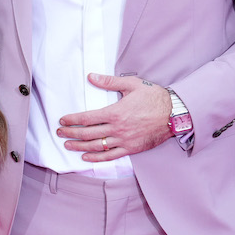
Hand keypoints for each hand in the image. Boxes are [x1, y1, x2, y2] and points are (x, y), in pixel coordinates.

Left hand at [56, 73, 172, 161]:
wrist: (174, 114)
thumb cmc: (154, 97)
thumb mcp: (131, 84)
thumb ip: (109, 82)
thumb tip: (91, 77)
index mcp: (115, 112)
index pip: (87, 118)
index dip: (72, 120)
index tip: (63, 120)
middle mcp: (117, 129)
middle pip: (88, 133)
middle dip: (71, 133)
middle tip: (60, 133)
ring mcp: (124, 140)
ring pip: (96, 146)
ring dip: (79, 146)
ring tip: (68, 145)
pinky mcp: (131, 149)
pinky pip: (111, 156)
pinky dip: (97, 157)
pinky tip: (86, 157)